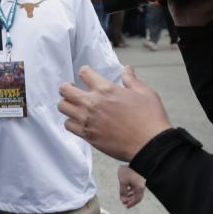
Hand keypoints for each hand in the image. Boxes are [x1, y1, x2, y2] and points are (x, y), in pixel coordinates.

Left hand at [58, 65, 172, 162]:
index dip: (85, 72)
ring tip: (74, 105)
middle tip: (72, 89)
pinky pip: (68, 125)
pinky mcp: (87, 135)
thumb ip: (131, 80)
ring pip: (62, 107)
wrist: (150, 145)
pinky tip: (79, 121)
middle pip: (65, 90)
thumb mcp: (144, 93)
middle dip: (67, 87)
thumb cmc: (150, 118)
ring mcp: (88, 120)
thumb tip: (127, 69)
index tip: (87, 76)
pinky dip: (71, 122)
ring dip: (67, 104)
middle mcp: (92, 103)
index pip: (84, 72)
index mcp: (106, 89)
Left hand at [117, 164, 146, 207]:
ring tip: (124, 198)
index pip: (137, 199)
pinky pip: (136, 187)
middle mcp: (142, 185)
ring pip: (136, 192)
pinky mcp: (139, 179)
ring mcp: (141, 182)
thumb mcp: (123, 182)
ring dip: (131, 195)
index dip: (131, 203)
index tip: (126, 206)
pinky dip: (131, 190)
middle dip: (130, 200)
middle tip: (124, 203)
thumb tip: (123, 200)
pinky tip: (127, 191)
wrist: (130, 159)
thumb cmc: (127, 170)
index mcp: (140, 187)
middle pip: (137, 196)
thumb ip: (123, 192)